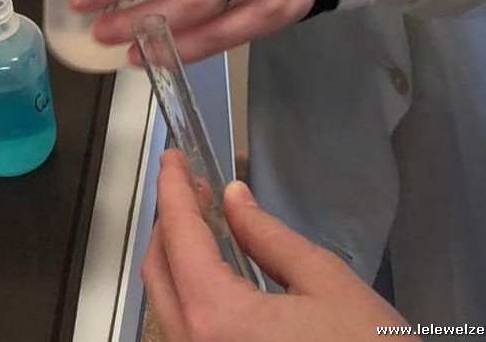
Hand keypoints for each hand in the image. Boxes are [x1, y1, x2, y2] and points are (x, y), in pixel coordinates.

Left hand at [143, 151, 414, 341]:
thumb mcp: (326, 284)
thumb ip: (269, 237)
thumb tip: (236, 201)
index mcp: (216, 316)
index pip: (179, 235)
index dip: (172, 188)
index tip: (173, 160)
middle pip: (160, 267)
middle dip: (171, 221)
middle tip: (192, 187)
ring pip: (166, 301)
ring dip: (177, 256)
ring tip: (203, 222)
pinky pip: (184, 328)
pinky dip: (189, 291)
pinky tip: (212, 271)